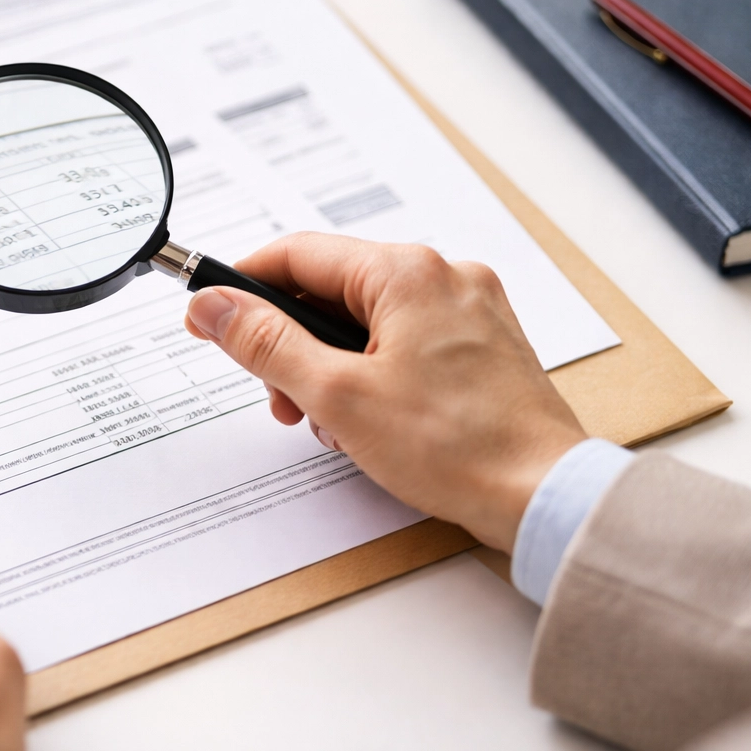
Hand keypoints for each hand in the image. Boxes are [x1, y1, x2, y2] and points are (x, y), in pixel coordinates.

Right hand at [184, 232, 586, 552]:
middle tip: (278, 398)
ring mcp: (468, 310)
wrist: (542, 496)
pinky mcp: (481, 346)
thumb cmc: (457, 447)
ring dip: (329, 367)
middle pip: (332, 290)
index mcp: (406, 272)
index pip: (298, 255)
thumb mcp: (336, 395)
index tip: (208, 318)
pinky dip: (371, 375)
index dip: (242, 287)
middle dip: (291, 345)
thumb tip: (213, 306)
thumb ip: (265, 343)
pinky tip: (368, 422)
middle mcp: (443, 276)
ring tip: (329, 423)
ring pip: (367, 321)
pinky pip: (404, 342)